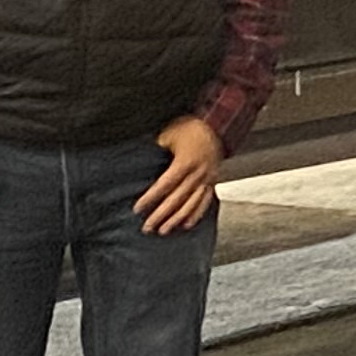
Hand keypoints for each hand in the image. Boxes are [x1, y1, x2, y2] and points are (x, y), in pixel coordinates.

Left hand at [137, 116, 223, 233]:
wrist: (217, 125)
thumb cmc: (190, 128)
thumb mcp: (170, 134)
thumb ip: (157, 149)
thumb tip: (141, 161)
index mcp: (185, 162)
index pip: (164, 185)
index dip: (150, 198)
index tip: (138, 209)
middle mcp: (197, 174)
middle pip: (176, 199)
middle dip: (161, 215)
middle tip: (147, 227)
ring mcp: (207, 179)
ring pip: (191, 204)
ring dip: (176, 219)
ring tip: (164, 231)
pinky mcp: (213, 182)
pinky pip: (205, 202)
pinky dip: (196, 215)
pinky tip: (186, 224)